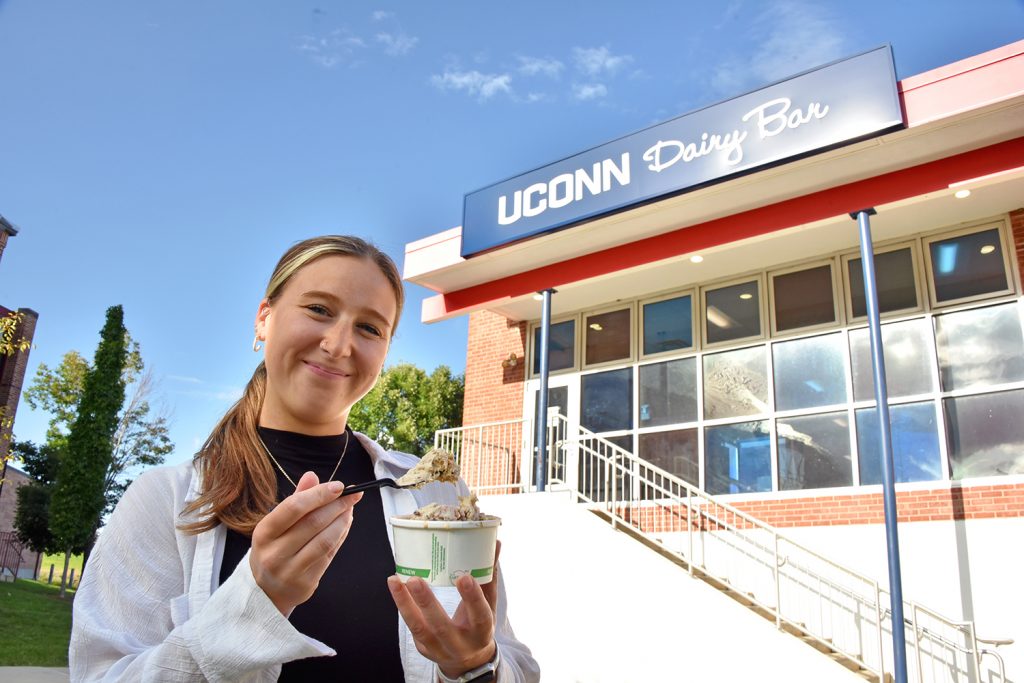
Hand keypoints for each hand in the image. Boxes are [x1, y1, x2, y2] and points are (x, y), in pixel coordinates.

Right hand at [249, 471, 362, 614]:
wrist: (265, 591)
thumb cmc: (273, 549)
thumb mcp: (275, 524)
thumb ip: (295, 499)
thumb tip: (312, 476)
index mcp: (264, 532)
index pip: (294, 508)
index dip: (319, 494)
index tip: (340, 485)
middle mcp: (274, 552)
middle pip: (313, 522)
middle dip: (337, 505)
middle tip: (354, 494)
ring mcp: (290, 570)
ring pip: (325, 540)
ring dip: (343, 521)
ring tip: (351, 508)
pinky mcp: (306, 582)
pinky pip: (329, 554)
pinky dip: (340, 536)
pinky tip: (346, 524)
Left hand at [387, 541, 502, 677]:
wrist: (468, 661)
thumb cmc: (478, 624)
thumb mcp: (488, 605)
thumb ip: (489, 576)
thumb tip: (495, 543)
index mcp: (481, 632)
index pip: (479, 616)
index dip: (472, 598)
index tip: (463, 577)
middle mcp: (460, 645)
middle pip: (442, 626)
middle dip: (427, 603)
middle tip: (415, 580)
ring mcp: (439, 649)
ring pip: (419, 628)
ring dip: (405, 604)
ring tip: (395, 580)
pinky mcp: (424, 648)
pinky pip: (412, 627)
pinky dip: (402, 606)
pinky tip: (396, 586)